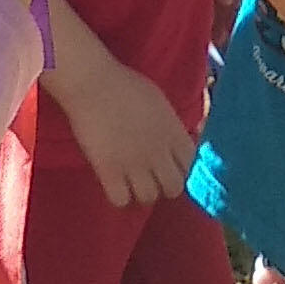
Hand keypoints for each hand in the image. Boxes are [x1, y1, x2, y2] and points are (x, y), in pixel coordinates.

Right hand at [47, 60, 199, 209]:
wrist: (92, 83)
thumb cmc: (125, 86)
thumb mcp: (160, 102)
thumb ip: (173, 127)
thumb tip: (183, 142)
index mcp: (173, 133)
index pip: (192, 167)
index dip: (182, 170)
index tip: (172, 167)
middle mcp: (158, 151)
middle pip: (174, 188)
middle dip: (164, 185)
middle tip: (152, 177)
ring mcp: (134, 163)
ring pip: (149, 197)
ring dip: (141, 192)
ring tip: (132, 182)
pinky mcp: (109, 170)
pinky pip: (121, 200)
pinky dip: (119, 197)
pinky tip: (115, 184)